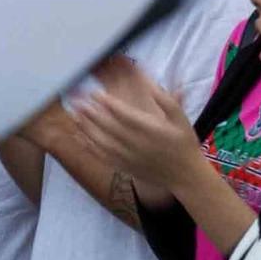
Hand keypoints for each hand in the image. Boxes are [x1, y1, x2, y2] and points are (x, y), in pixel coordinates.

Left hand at [67, 59, 204, 192]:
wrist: (186, 176)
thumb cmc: (183, 143)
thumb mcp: (181, 119)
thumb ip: (166, 100)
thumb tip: (150, 83)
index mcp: (151, 130)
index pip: (124, 115)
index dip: (108, 104)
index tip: (95, 93)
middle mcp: (137, 144)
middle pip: (109, 127)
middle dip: (91, 113)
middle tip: (78, 101)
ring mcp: (129, 157)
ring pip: (102, 142)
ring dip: (87, 128)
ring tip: (75, 114)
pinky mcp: (124, 167)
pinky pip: (103, 156)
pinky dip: (89, 146)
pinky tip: (80, 136)